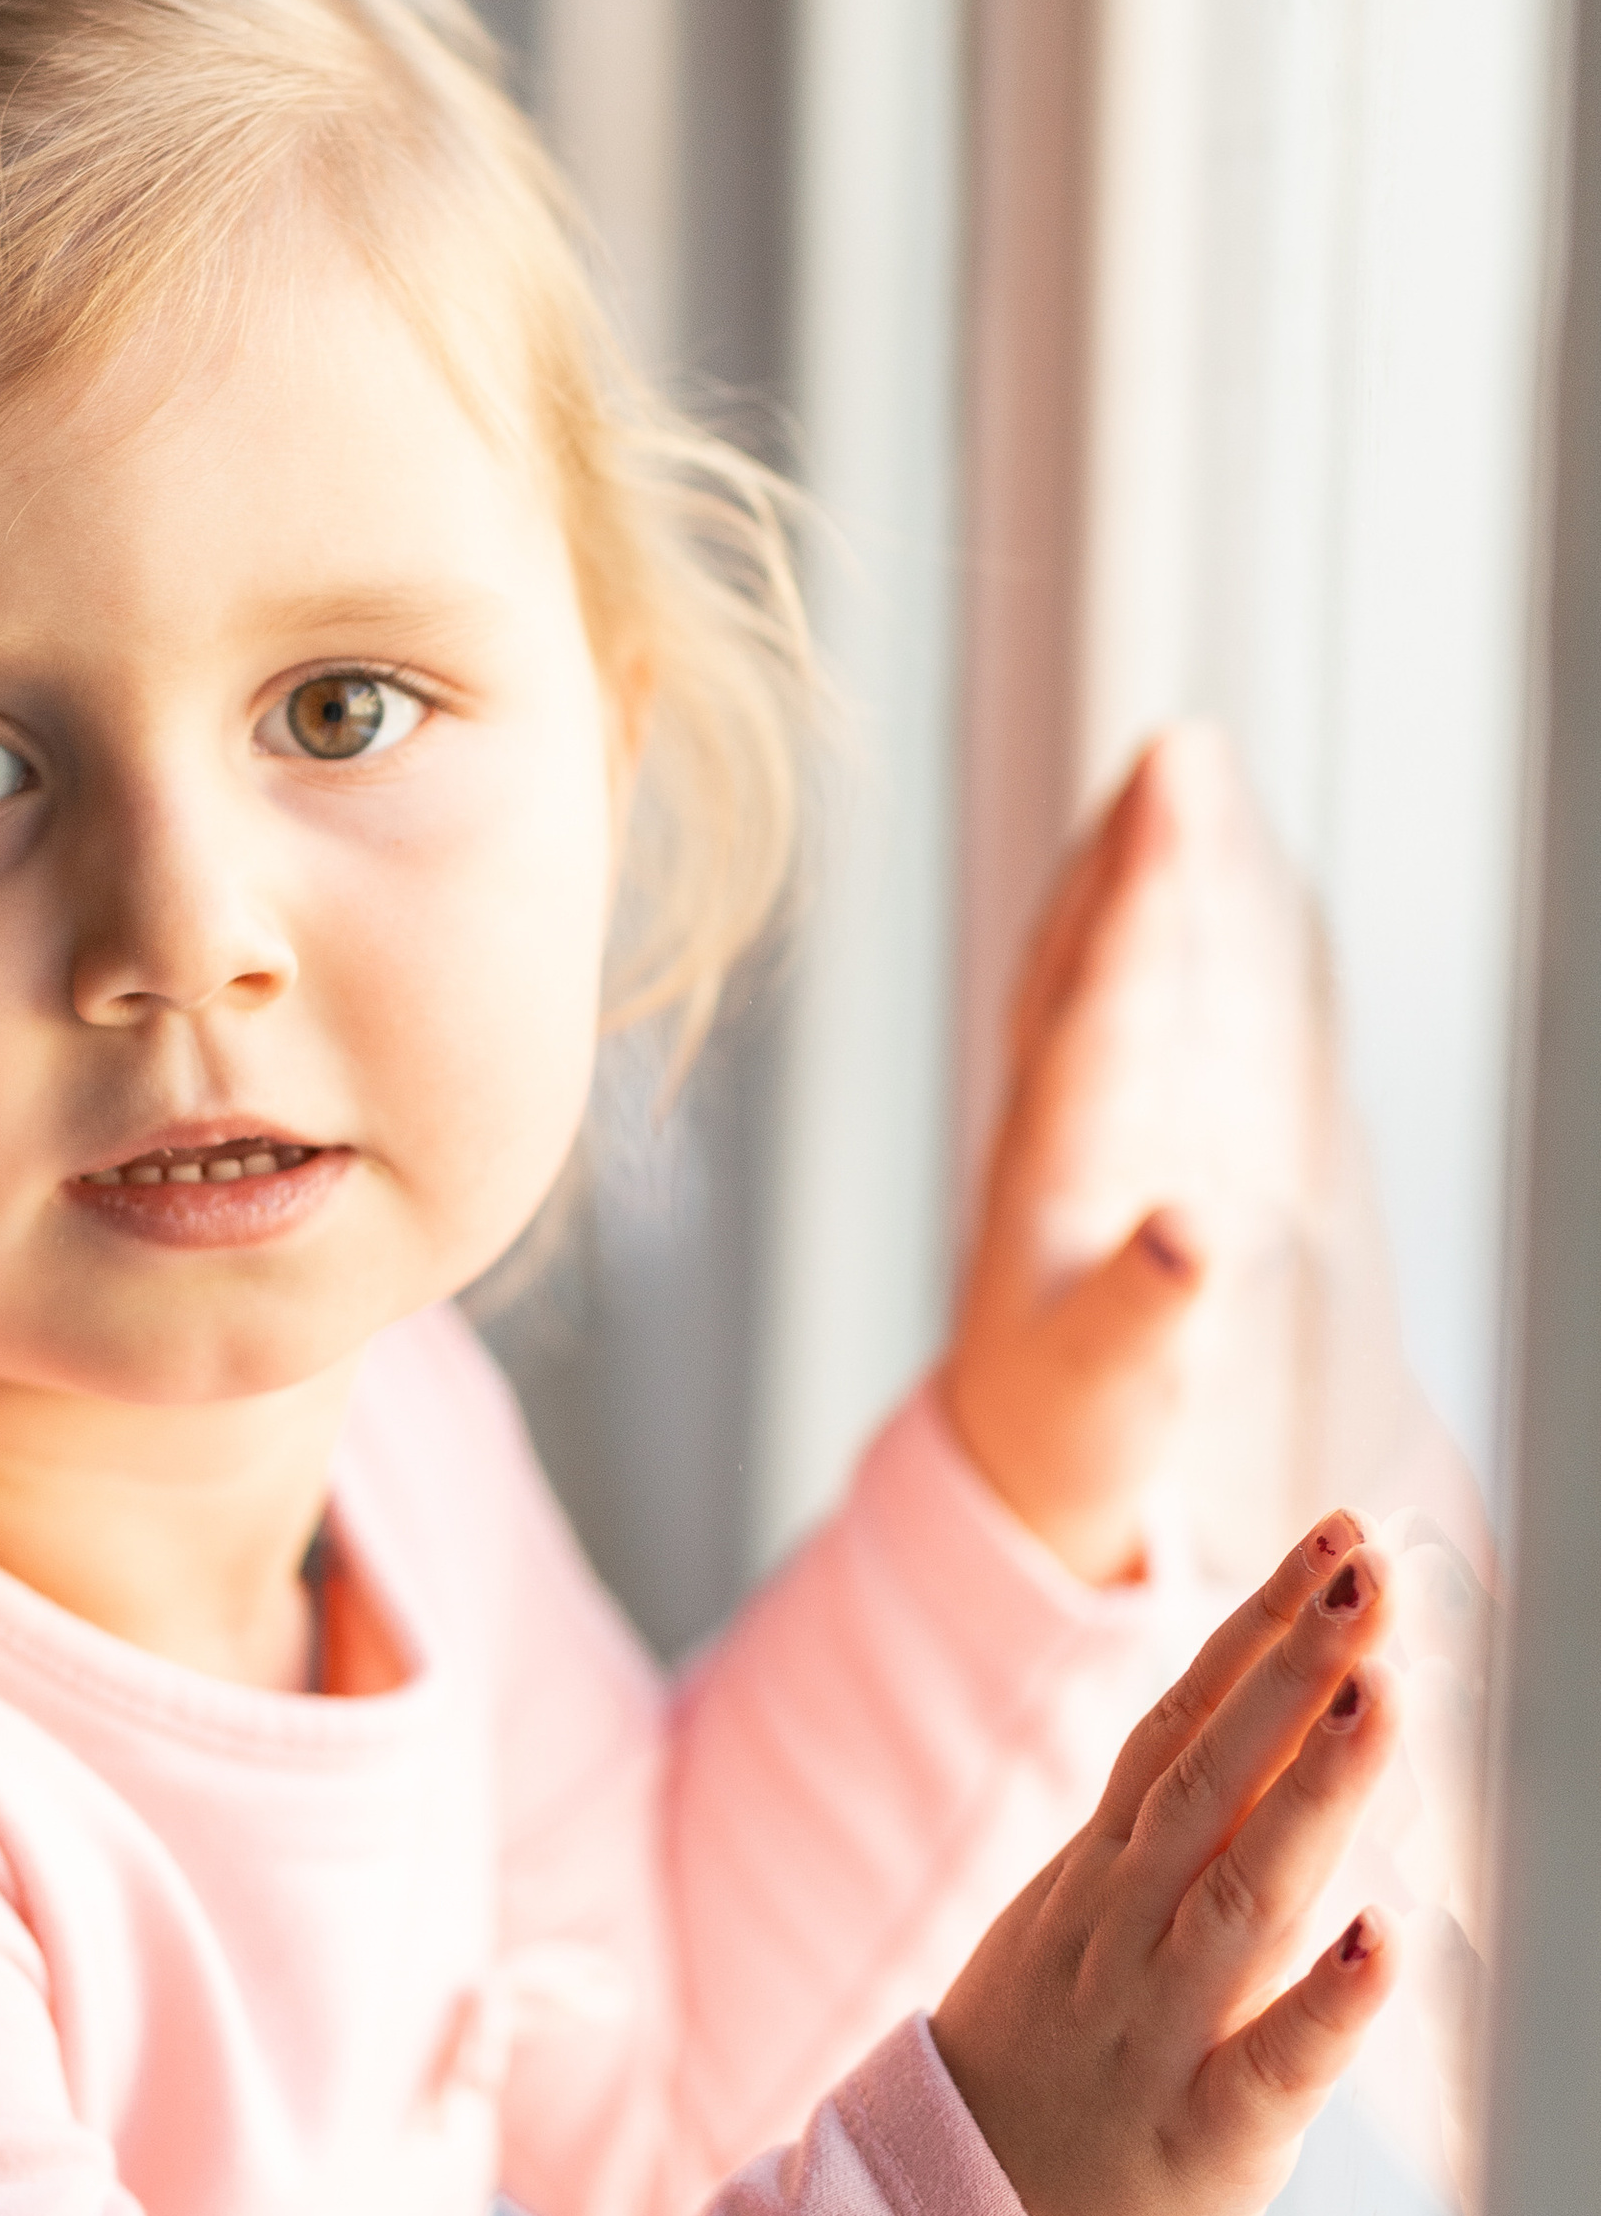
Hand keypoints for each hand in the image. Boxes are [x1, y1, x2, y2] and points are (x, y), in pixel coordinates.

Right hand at [931, 1513, 1400, 2215]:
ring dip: (1316, 1792)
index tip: (1331, 1537)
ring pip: (1243, 1893)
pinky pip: (1272, 2065)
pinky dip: (1328, 2002)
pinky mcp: (1205, 2139)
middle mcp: (1125, 1932)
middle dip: (1295, 1668)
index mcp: (1101, 1875)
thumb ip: (1171, 1831)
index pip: (1184, 1723)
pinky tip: (1387, 1936)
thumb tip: (1271, 1712)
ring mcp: (1158, 2030)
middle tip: (1367, 1571)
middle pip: (1214, 1779)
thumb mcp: (1081, 1924)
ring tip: (1383, 1694)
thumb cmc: (1047, 2076)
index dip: (1258, 1627)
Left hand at [943, 724, 1391, 1586]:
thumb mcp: (1115, 1388)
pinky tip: (1188, 888)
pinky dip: (1157, 939)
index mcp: (1056, 1167)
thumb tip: (1192, 1235)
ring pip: (1103, 971)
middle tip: (1180, 745)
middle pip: (1095, 959)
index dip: (1141, 899)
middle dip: (1139, 852)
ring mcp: (1085, 1127)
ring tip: (1174, 774)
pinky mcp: (1114, 1146)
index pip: (1101, 1003)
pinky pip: (1132, 1016)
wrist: (1024, 1470)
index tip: (1170, 795)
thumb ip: (1152, 1314)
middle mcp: (1060, 1126)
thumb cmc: (1073, 1437)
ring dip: (1137, 873)